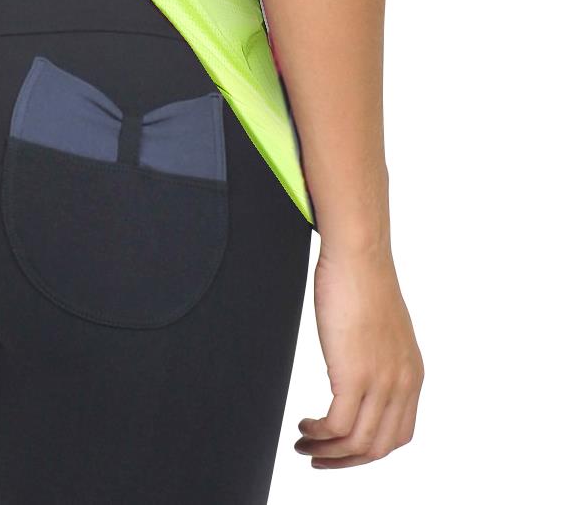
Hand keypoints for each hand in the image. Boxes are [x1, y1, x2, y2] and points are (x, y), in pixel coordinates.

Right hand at [295, 241, 423, 466]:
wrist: (359, 254)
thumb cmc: (363, 280)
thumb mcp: (383, 330)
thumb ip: (380, 358)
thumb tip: (359, 369)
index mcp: (411, 375)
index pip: (398, 435)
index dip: (369, 450)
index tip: (343, 449)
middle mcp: (402, 384)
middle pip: (378, 447)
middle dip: (345, 461)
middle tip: (318, 458)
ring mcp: (381, 382)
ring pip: (357, 443)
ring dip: (327, 451)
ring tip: (303, 443)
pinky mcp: (355, 375)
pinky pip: (338, 426)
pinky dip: (319, 433)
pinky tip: (304, 425)